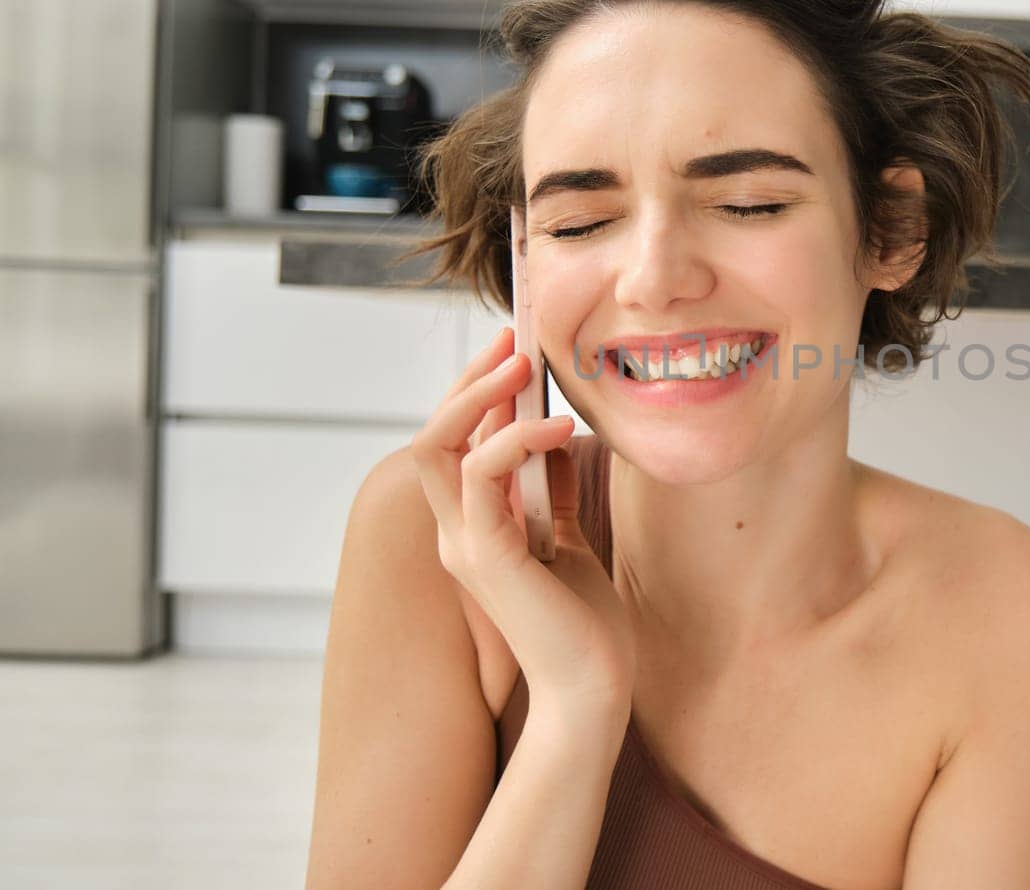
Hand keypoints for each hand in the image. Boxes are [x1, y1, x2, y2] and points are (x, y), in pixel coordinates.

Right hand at [411, 326, 636, 719]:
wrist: (594, 689)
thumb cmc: (586, 625)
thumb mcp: (570, 539)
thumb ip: (552, 493)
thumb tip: (556, 441)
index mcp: (475, 529)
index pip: (458, 445)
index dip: (479, 393)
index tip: (515, 350)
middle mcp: (458, 534)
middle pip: (435, 436)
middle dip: (469, 380)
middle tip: (512, 339)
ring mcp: (464, 545)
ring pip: (440, 447)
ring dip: (480, 396)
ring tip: (524, 364)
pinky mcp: (486, 556)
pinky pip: (480, 477)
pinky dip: (514, 441)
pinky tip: (559, 427)